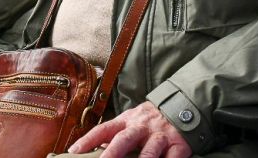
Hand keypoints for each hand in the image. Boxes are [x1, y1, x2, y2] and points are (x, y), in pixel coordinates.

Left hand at [67, 101, 191, 157]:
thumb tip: (96, 147)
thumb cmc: (151, 119)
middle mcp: (142, 127)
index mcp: (127, 120)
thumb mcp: (132, 120)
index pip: (104, 129)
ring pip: (150, 150)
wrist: (183, 105)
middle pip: (125, 139)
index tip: (74, 151)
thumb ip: (118, 133)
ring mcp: (161, 136)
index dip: (89, 140)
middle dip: (112, 153)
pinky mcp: (178, 145)